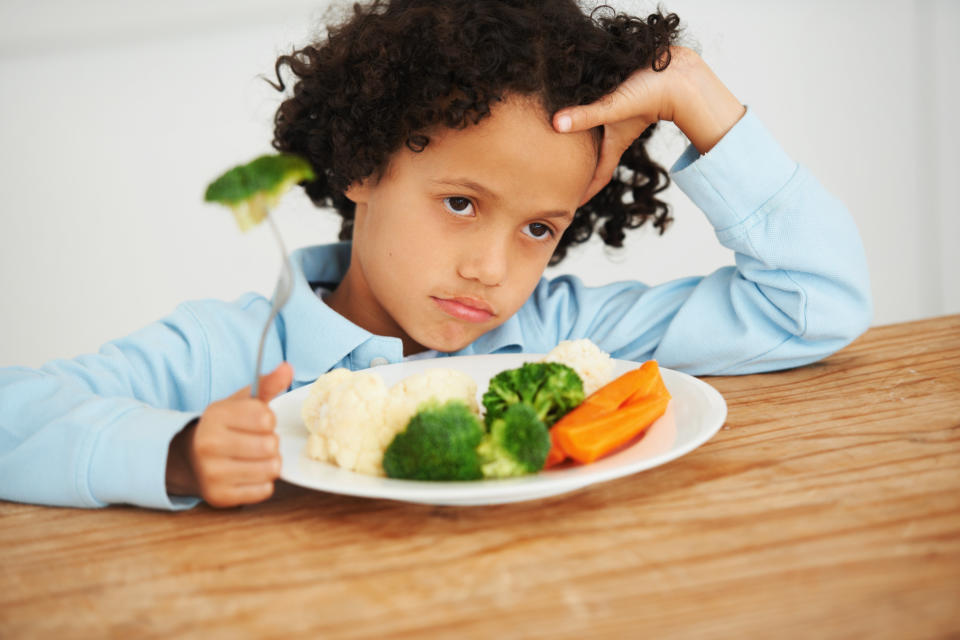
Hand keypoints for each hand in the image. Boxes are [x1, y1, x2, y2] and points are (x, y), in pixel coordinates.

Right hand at [166, 362, 293, 507]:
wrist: (190, 459)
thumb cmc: (224, 427)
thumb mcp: (241, 402)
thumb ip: (267, 384)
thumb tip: (288, 367)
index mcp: (215, 416)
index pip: (266, 418)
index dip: (269, 420)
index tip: (258, 422)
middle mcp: (209, 445)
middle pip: (270, 445)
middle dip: (271, 443)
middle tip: (258, 442)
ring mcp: (212, 473)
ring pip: (271, 469)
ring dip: (270, 463)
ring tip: (256, 458)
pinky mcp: (219, 497)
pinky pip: (264, 491)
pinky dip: (263, 483)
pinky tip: (249, 474)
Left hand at [553, 46, 745, 203]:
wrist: (680, 70)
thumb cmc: (652, 91)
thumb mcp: (616, 106)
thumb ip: (587, 115)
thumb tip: (555, 125)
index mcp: (614, 143)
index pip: (598, 176)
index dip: (585, 192)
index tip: (570, 207)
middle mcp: (615, 133)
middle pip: (595, 161)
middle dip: (580, 174)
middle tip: (561, 185)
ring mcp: (618, 118)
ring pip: (595, 139)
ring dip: (581, 146)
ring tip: (561, 152)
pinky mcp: (619, 100)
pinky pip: (599, 116)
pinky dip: (586, 119)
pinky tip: (574, 112)